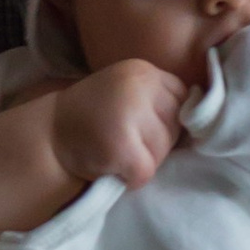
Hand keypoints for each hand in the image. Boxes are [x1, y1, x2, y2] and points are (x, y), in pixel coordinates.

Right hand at [51, 59, 190, 192]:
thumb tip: (202, 122)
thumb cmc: (91, 118)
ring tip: (115, 152)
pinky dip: (131, 179)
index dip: (168, 117)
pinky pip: (146, 172)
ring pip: (164, 151)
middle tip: (124, 140)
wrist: (46, 137)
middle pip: (177, 126)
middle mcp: (138, 87)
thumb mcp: (125, 92)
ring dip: (143, 161)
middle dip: (157, 142)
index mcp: (141, 71)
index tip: (143, 125)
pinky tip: (111, 166)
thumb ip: (156, 98)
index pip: (184, 97)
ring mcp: (129, 116)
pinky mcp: (122, 147)